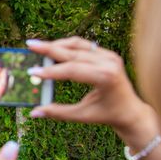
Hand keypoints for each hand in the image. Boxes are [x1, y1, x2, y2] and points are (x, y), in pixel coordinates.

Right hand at [27, 37, 153, 136]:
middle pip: (73, 52)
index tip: (32, 72)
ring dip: (56, 44)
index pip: (73, 70)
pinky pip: (83, 45)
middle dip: (49, 49)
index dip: (50, 71)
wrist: (130, 110)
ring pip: (77, 44)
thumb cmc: (107, 114)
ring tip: (38, 46)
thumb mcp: (82, 115)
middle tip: (30, 45)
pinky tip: (52, 49)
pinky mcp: (107, 54)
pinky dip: (66, 46)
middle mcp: (109, 62)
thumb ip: (57, 112)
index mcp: (105, 77)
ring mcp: (109, 56)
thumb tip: (34, 112)